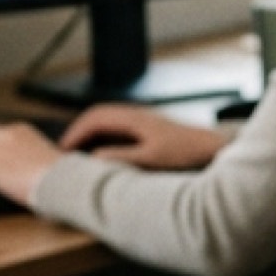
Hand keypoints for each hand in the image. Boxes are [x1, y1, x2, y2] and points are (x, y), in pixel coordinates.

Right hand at [58, 102, 226, 170]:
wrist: (212, 149)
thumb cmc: (186, 153)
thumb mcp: (150, 158)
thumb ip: (121, 157)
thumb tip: (94, 157)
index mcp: (133, 118)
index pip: (94, 118)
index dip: (75, 133)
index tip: (62, 150)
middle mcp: (137, 116)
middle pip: (98, 117)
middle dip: (79, 133)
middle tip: (64, 153)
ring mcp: (144, 122)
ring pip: (108, 123)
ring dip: (91, 136)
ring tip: (80, 156)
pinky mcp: (150, 131)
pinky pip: (119, 130)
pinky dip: (105, 140)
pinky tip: (105, 156)